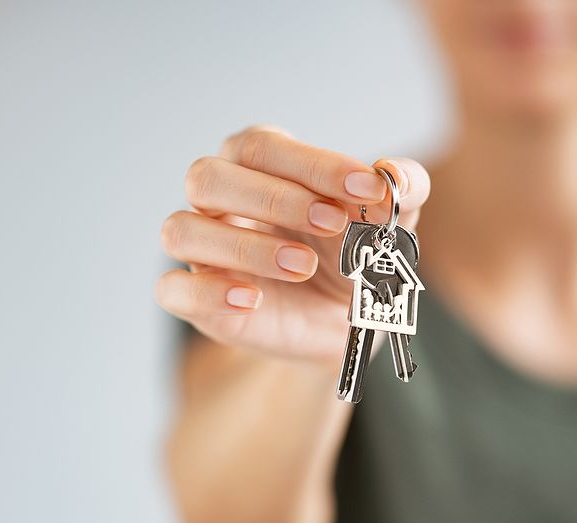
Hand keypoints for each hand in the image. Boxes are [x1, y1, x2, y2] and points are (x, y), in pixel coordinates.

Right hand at [156, 126, 430, 364]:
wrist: (348, 322)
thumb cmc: (357, 256)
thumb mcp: (391, 222)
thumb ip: (403, 189)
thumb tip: (393, 174)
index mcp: (258, 166)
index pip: (263, 147)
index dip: (313, 164)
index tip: (367, 188)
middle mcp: (219, 202)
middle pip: (207, 177)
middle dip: (273, 198)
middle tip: (334, 224)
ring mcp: (203, 251)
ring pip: (182, 230)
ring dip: (243, 246)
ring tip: (303, 267)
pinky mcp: (197, 299)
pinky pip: (173, 289)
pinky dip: (208, 291)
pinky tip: (253, 298)